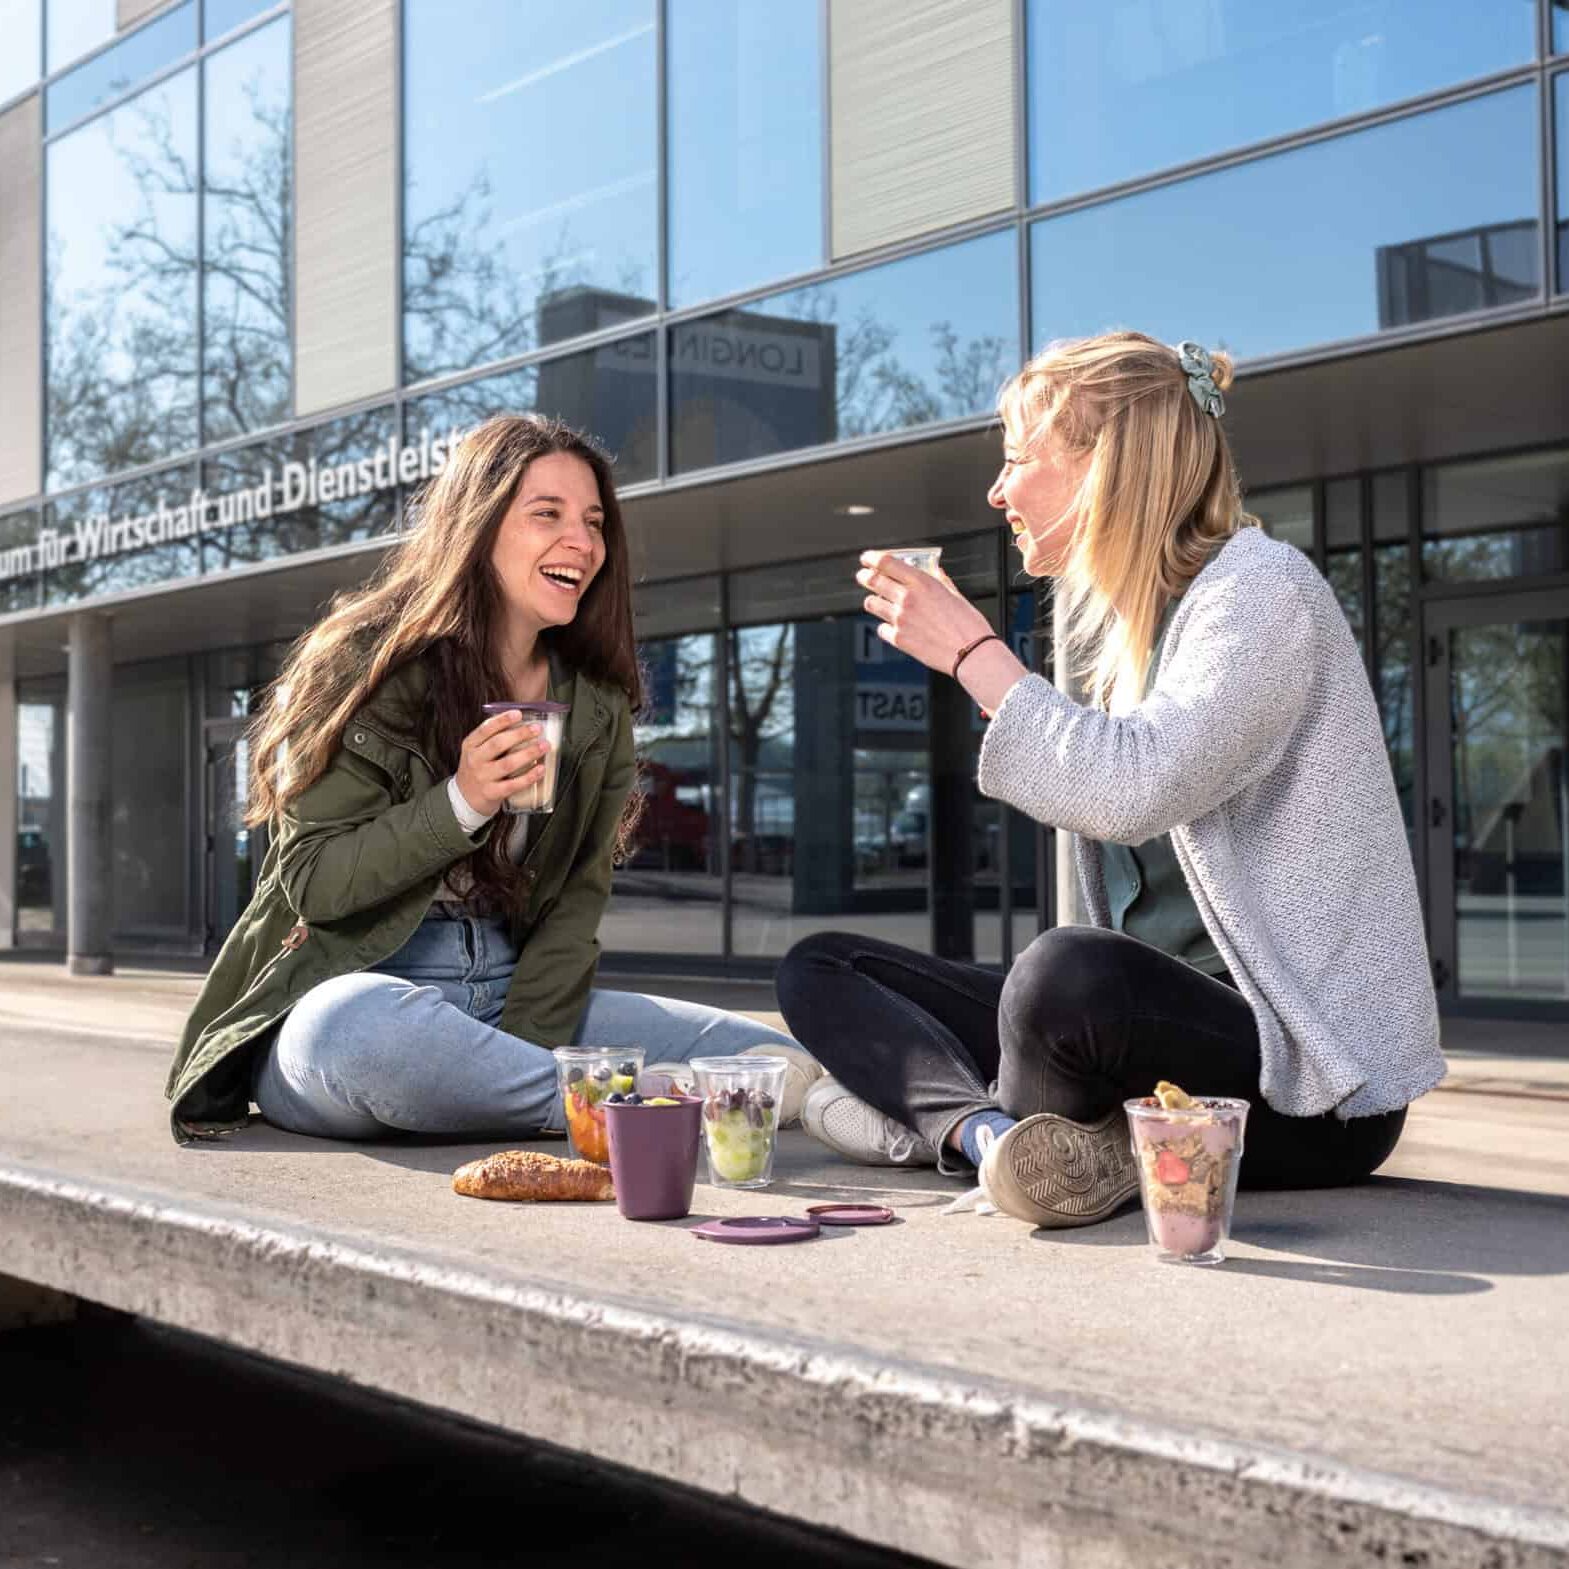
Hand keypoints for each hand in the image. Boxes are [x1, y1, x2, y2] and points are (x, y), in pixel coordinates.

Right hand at [454, 712, 548, 815]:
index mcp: (470, 745)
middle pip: (498, 744)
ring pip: (508, 764)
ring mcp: (483, 777)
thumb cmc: (476, 770)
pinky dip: (529, 777)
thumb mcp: (476, 751)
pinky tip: (540, 769)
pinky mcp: (492, 793)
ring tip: (543, 746)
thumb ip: (492, 738)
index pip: (485, 729)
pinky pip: (513, 784)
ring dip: (528, 753)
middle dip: (520, 734)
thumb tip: (521, 723)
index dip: (502, 720)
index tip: (518, 714)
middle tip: (537, 729)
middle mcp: (475, 760)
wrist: (464, 798)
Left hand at [856, 550, 994, 673]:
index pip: (886, 563)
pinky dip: (885, 627)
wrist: (970, 653)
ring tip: (877, 602)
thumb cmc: (968, 624)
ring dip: (873, 601)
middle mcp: (907, 598)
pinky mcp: (899, 639)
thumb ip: (939, 580)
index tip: (867, 558)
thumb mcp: (955, 594)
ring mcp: (900, 619)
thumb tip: (934, 570)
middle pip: (873, 581)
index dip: (872, 558)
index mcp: (922, 582)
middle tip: (864, 576)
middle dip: (865, 576)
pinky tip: (894, 627)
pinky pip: (882, 629)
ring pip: (872, 604)